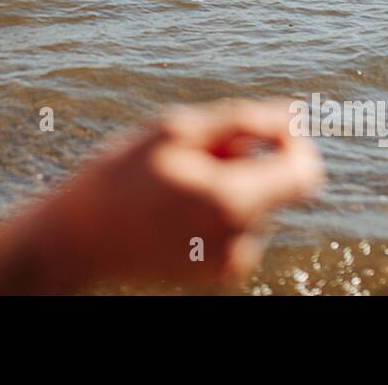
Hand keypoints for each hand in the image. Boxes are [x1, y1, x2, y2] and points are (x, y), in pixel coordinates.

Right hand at [45, 99, 323, 287]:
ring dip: (230, 184)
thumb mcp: (176, 131)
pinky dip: (218, 210)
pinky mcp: (217, 274)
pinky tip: (176, 208)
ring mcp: (229, 262)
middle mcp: (240, 240)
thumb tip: (294, 115)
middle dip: (250, 161)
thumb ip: (242, 120)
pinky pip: (238, 227)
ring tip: (176, 183)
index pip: (306, 172)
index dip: (293, 142)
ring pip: (257, 205)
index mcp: (233, 201)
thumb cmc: (123, 173)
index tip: (264, 129)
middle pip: (278, 186)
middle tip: (196, 156)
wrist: (81, 236)